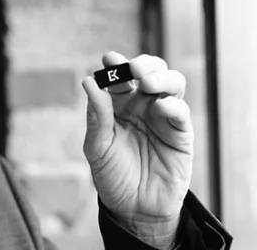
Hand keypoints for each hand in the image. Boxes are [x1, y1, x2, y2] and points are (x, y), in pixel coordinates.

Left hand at [82, 51, 192, 248]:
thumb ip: (96, 117)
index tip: (108, 59)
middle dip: (142, 64)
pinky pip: (181, 112)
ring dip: (160, 77)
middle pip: (149, 71)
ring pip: (171, 83)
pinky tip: (160, 106)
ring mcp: (163, 117)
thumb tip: (88, 82)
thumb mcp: (97, 148)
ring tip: (146, 83)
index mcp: (118, 104)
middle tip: (131, 69)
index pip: (119, 76)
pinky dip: (172, 105)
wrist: (133, 208)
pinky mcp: (180, 134)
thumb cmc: (112, 175)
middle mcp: (142, 105)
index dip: (115, 64)